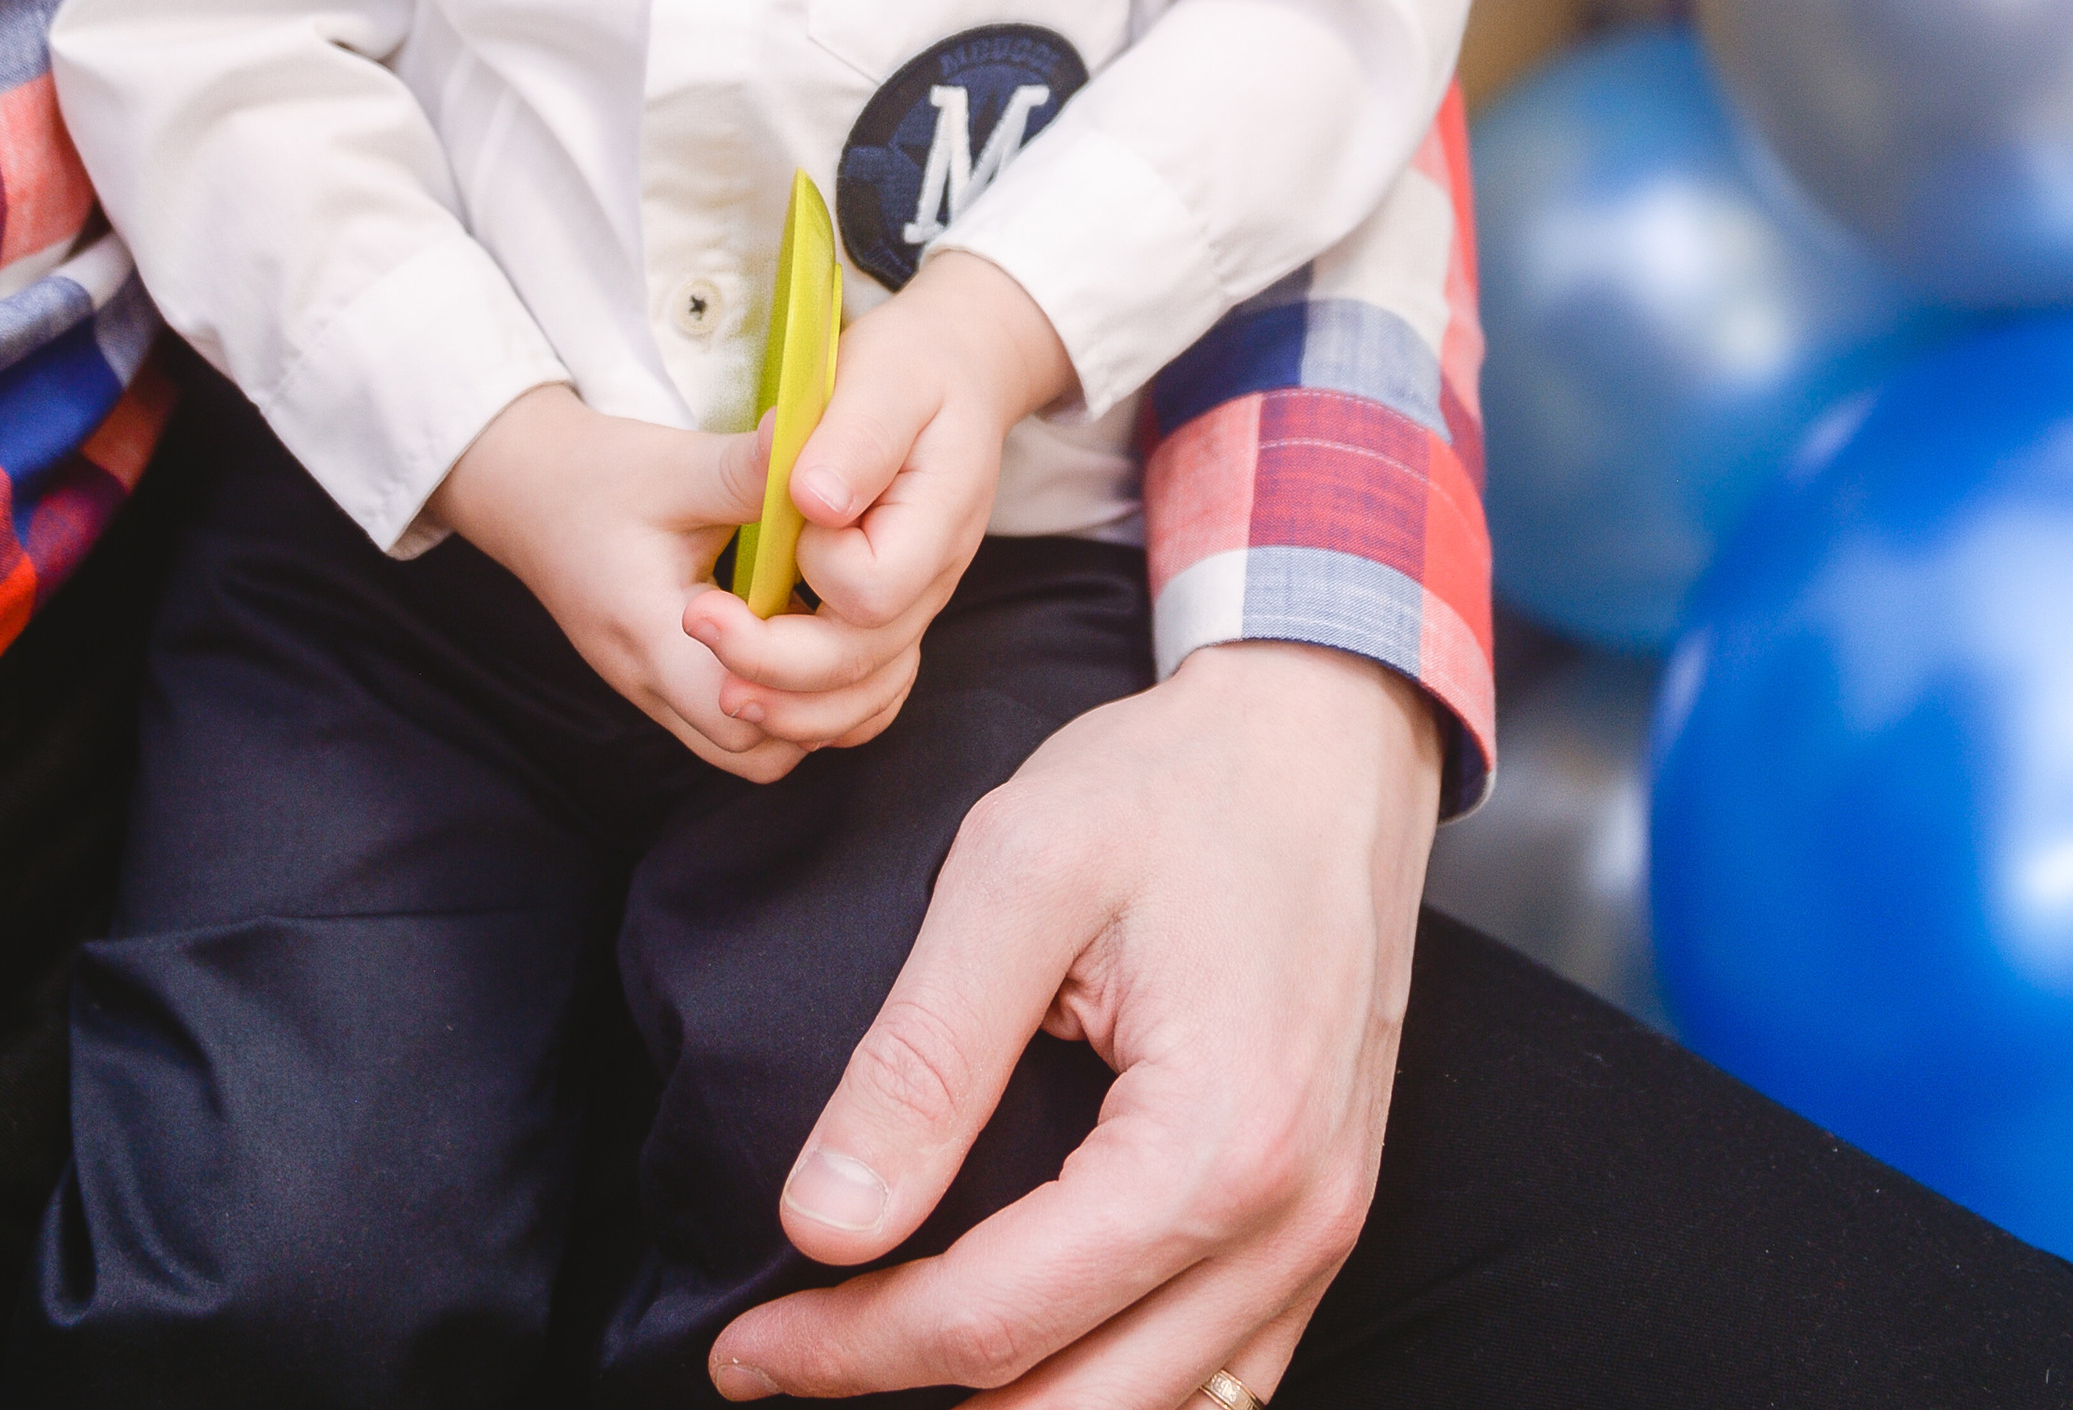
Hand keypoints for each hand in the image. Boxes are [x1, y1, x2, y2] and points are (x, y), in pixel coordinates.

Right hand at [431, 383, 803, 779]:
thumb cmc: (598, 480)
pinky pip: (738, 728)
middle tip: (849, 628)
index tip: (827, 606)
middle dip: (820, 706)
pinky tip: (808, 633)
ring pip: (752, 752)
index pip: (739, 715)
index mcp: (651, 637)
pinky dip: (785, 702)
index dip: (800, 679)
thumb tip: (817, 439)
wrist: (531, 495)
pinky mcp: (671, 684)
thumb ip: (747, 469)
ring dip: (805, 710)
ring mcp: (661, 694)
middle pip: (755, 753)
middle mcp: (654, 686)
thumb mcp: (672, 466)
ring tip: (835, 633)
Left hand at [682, 248, 1072, 757]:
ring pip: (863, 697)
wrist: (951, 377)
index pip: (872, 587)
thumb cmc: (911, 370)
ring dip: (790, 708)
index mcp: (938, 518)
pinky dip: (813, 710)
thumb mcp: (886, 376)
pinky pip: (860, 695)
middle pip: (862, 661)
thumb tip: (812, 502)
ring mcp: (913, 608)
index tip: (784, 514)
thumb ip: (854, 440)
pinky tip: (759, 695)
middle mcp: (932, 581)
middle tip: (696, 620)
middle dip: (774, 659)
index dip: (816, 566)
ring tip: (722, 693)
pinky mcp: (886, 619)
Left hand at [708, 640, 1442, 1404]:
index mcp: (1218, 1144)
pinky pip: (1219, 1376)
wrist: (1328, 731)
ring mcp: (1323, 1232)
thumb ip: (924, 1058)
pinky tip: (1015, 1351)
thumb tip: (821, 1225)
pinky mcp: (1322, 1218)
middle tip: (781, 1368)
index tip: (744, 1351)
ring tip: (880, 1364)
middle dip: (914, 1404)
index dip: (851, 1351)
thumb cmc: (1180, 782)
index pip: (999, 1321)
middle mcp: (1292, 1221)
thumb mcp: (1022, 872)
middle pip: (1077, 1408)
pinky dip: (1106, 1387)